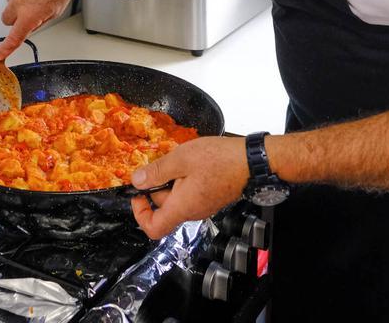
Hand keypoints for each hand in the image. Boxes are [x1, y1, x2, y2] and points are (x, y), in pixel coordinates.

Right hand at [0, 0, 86, 60]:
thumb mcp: (55, 12)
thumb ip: (37, 22)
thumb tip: (27, 27)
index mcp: (30, 13)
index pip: (14, 36)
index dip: (6, 48)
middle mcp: (19, 1)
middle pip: (6, 19)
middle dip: (14, 19)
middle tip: (27, 12)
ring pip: (10, 1)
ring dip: (19, 0)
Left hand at [130, 136, 248, 238]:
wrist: (251, 161)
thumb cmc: (220, 160)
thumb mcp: (181, 159)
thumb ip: (156, 171)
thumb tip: (137, 181)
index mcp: (182, 207)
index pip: (153, 228)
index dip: (140, 214)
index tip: (138, 195)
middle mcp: (192, 212)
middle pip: (163, 208)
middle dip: (157, 187)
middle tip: (162, 164)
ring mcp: (202, 206)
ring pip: (176, 199)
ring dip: (171, 181)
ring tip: (179, 161)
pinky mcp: (210, 198)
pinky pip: (189, 194)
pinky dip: (183, 180)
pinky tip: (190, 164)